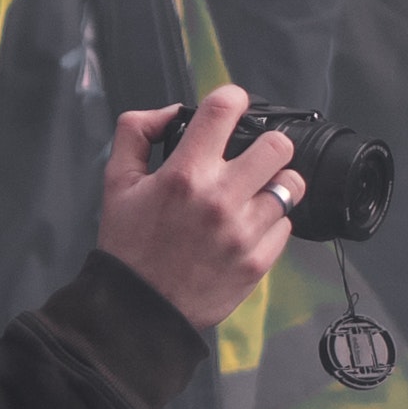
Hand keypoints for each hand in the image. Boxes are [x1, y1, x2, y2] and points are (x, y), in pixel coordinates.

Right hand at [96, 83, 298, 328]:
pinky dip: (270, 224)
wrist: (137, 309)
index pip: (224, 109)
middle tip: (251, 159)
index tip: (232, 108)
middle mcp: (219, 199)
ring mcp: (244, 231)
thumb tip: (170, 112)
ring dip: (274, 186)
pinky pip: (286, 225)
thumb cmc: (128, 244)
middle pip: (278, 145)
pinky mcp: (259, 260)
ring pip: (291, 185)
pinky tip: (246, 230)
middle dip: (266, 146)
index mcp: (183, 175)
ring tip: (253, 196)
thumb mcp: (116, 184)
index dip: (232, 99)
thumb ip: (136, 134)